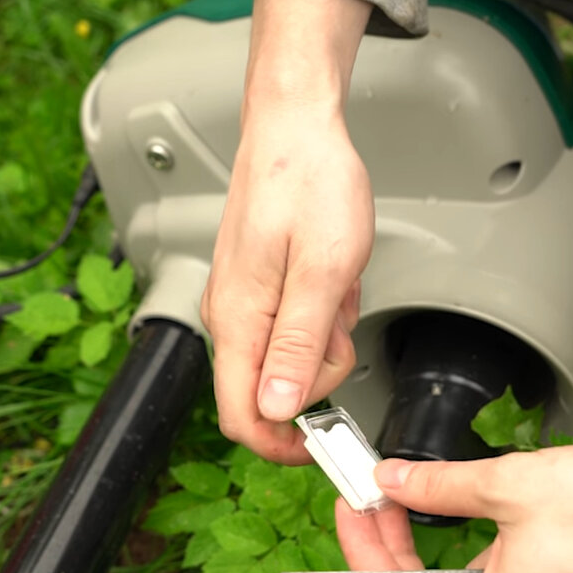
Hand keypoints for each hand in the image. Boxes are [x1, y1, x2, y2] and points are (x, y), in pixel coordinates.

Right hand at [201, 0, 373, 463]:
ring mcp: (242, 304)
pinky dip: (322, 314)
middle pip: (271, 394)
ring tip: (338, 288)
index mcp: (240, 319)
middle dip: (319, 374)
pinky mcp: (257, 289)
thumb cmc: (310, 182)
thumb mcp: (325, 269)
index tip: (327, 440)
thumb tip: (276, 409)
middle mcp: (231, 317)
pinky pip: (292, 328)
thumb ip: (298, 344)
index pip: (241, 418)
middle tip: (341, 322)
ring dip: (325, 338)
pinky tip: (331, 279)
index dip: (284, 445)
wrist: (296, 127)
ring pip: (286, 361)